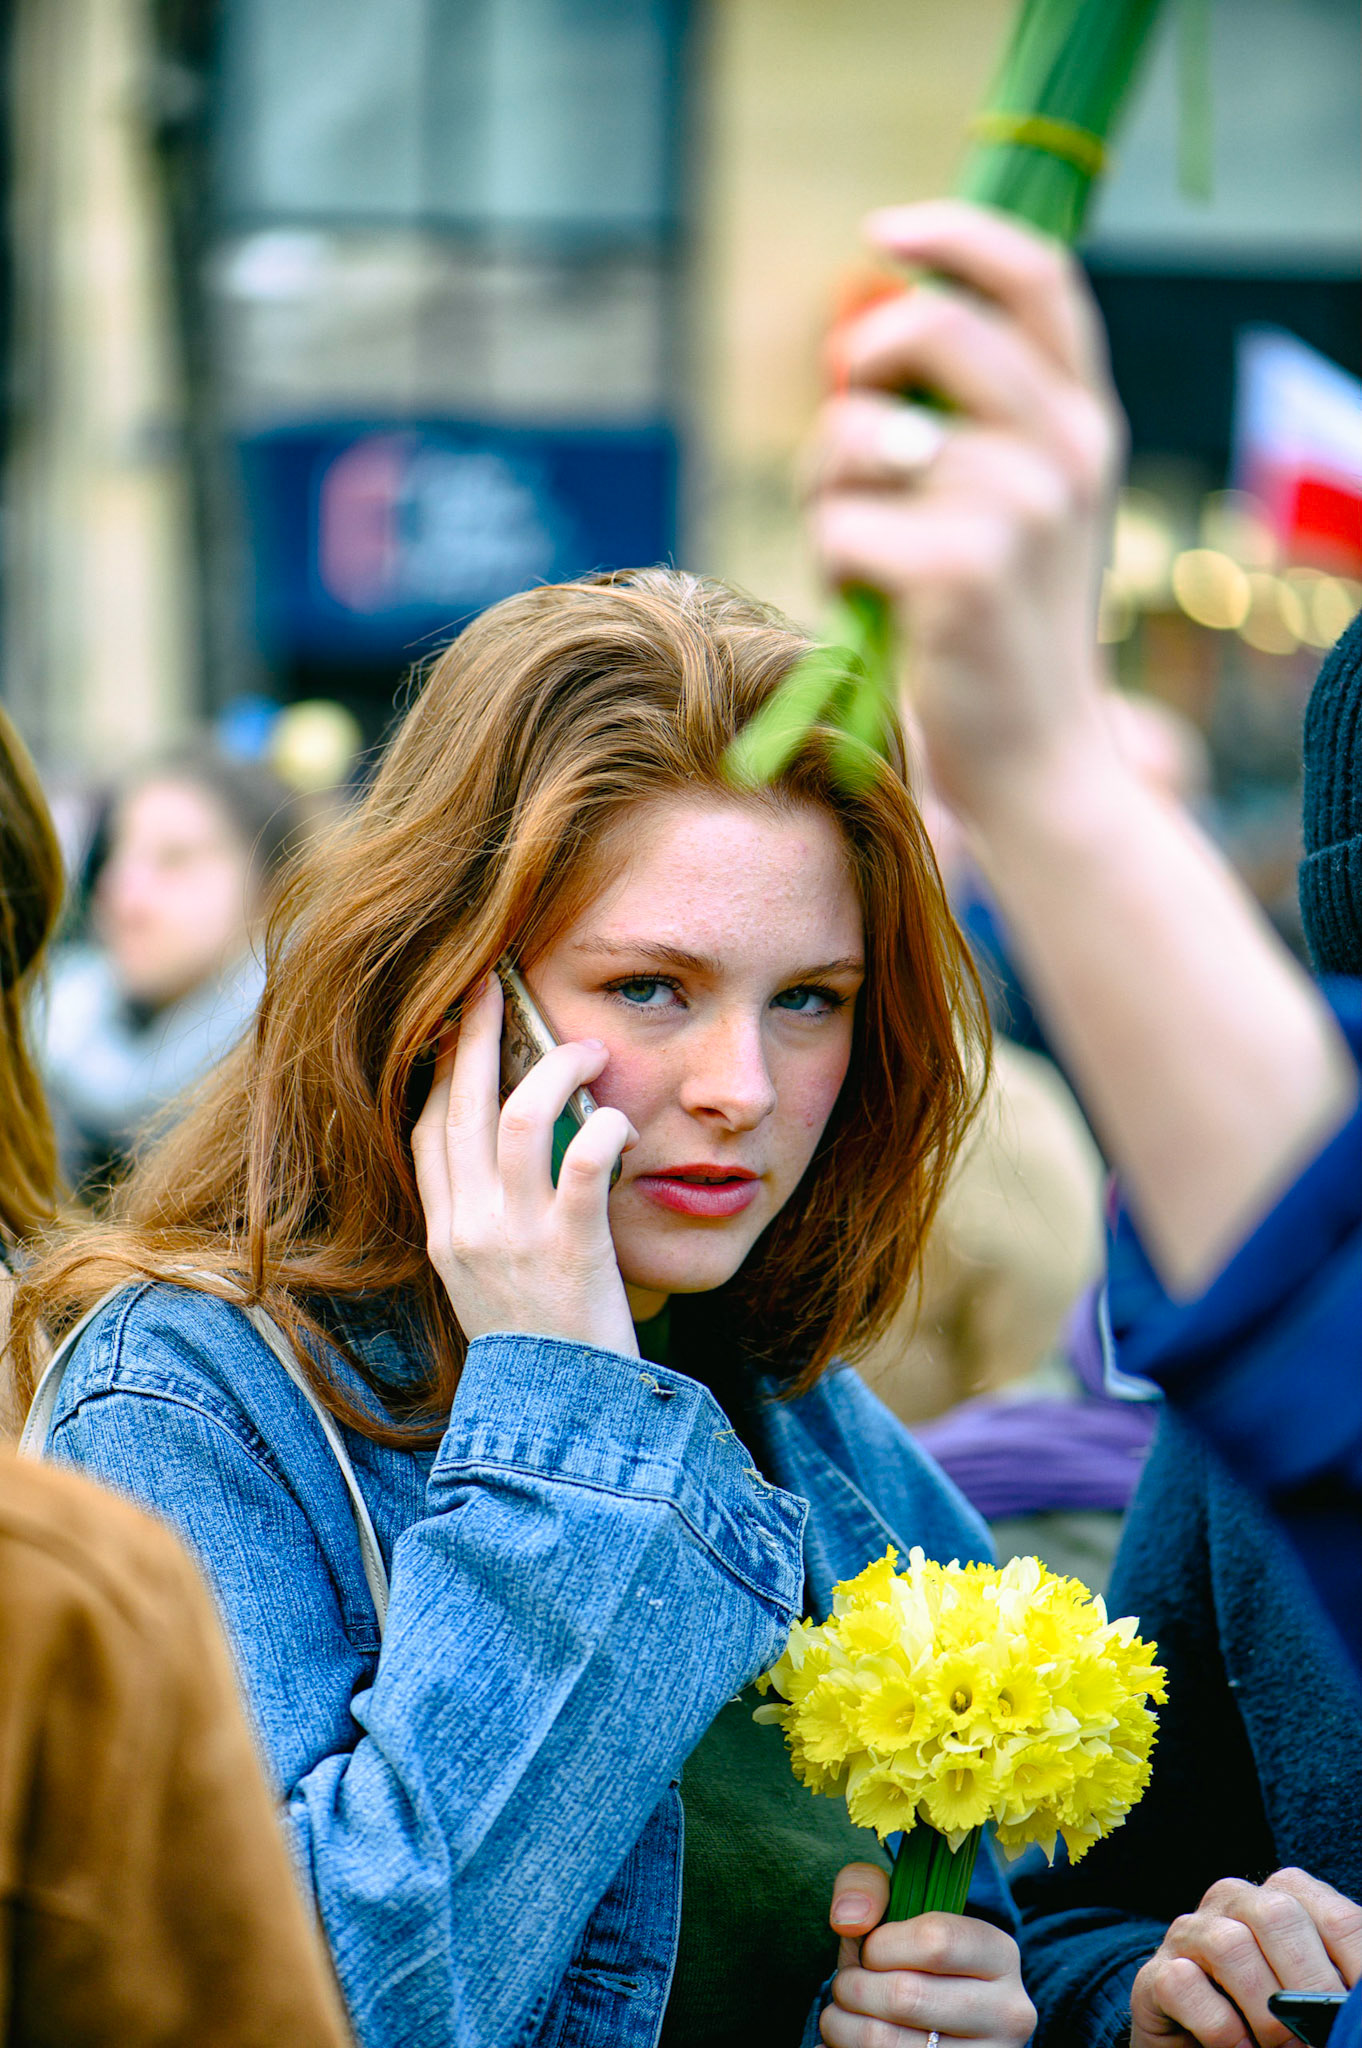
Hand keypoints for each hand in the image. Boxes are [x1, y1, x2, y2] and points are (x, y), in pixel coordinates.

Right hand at [411, 975, 638, 1353]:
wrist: (557, 1422)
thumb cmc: (538, 1347)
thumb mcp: (489, 1282)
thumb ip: (489, 1220)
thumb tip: (512, 1156)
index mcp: (444, 1232)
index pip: (426, 1130)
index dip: (437, 1070)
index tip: (453, 1025)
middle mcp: (466, 1227)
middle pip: (457, 1104)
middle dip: (473, 1034)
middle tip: (494, 982)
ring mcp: (513, 1237)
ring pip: (514, 1117)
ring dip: (554, 1069)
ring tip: (589, 1050)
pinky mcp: (569, 1249)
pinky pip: (581, 1164)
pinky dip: (602, 1128)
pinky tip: (621, 1122)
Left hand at [806, 198, 1124, 828]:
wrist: (1035, 766)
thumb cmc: (996, 635)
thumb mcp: (1012, 512)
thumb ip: (965, 423)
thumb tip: (855, 350)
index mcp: (1086, 422)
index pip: (1037, 273)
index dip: (955, 233)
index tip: (885, 232)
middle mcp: (1066, 450)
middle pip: (929, 327)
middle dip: (856, 373)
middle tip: (850, 438)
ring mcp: (1019, 507)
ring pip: (860, 436)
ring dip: (829, 489)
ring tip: (863, 550)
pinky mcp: (960, 571)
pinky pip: (838, 523)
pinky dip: (830, 564)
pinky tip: (868, 604)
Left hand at [823, 1862, 1035, 2047]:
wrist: (935, 2019)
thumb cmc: (908, 1954)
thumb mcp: (894, 1903)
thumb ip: (864, 1887)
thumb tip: (848, 1920)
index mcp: (1000, 1954)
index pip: (935, 1941)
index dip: (881, 1945)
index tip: (867, 1951)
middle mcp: (1008, 2013)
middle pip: (906, 1997)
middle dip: (853, 1987)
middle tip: (846, 1984)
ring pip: (887, 2043)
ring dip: (843, 2024)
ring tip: (844, 2014)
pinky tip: (851, 2039)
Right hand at [1131, 1869, 1361, 2047]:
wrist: (1200, 2045)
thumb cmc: (1272, 2022)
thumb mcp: (1314, 1998)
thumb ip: (1335, 1992)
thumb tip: (1358, 2013)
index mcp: (1285, 1899)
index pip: (1336, 1918)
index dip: (1358, 1966)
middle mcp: (1234, 1902)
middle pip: (1277, 1915)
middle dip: (1310, 1985)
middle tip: (1322, 2035)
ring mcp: (1190, 1933)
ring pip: (1228, 1944)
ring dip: (1265, 2011)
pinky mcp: (1154, 1973)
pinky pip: (1183, 1983)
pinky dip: (1221, 2028)